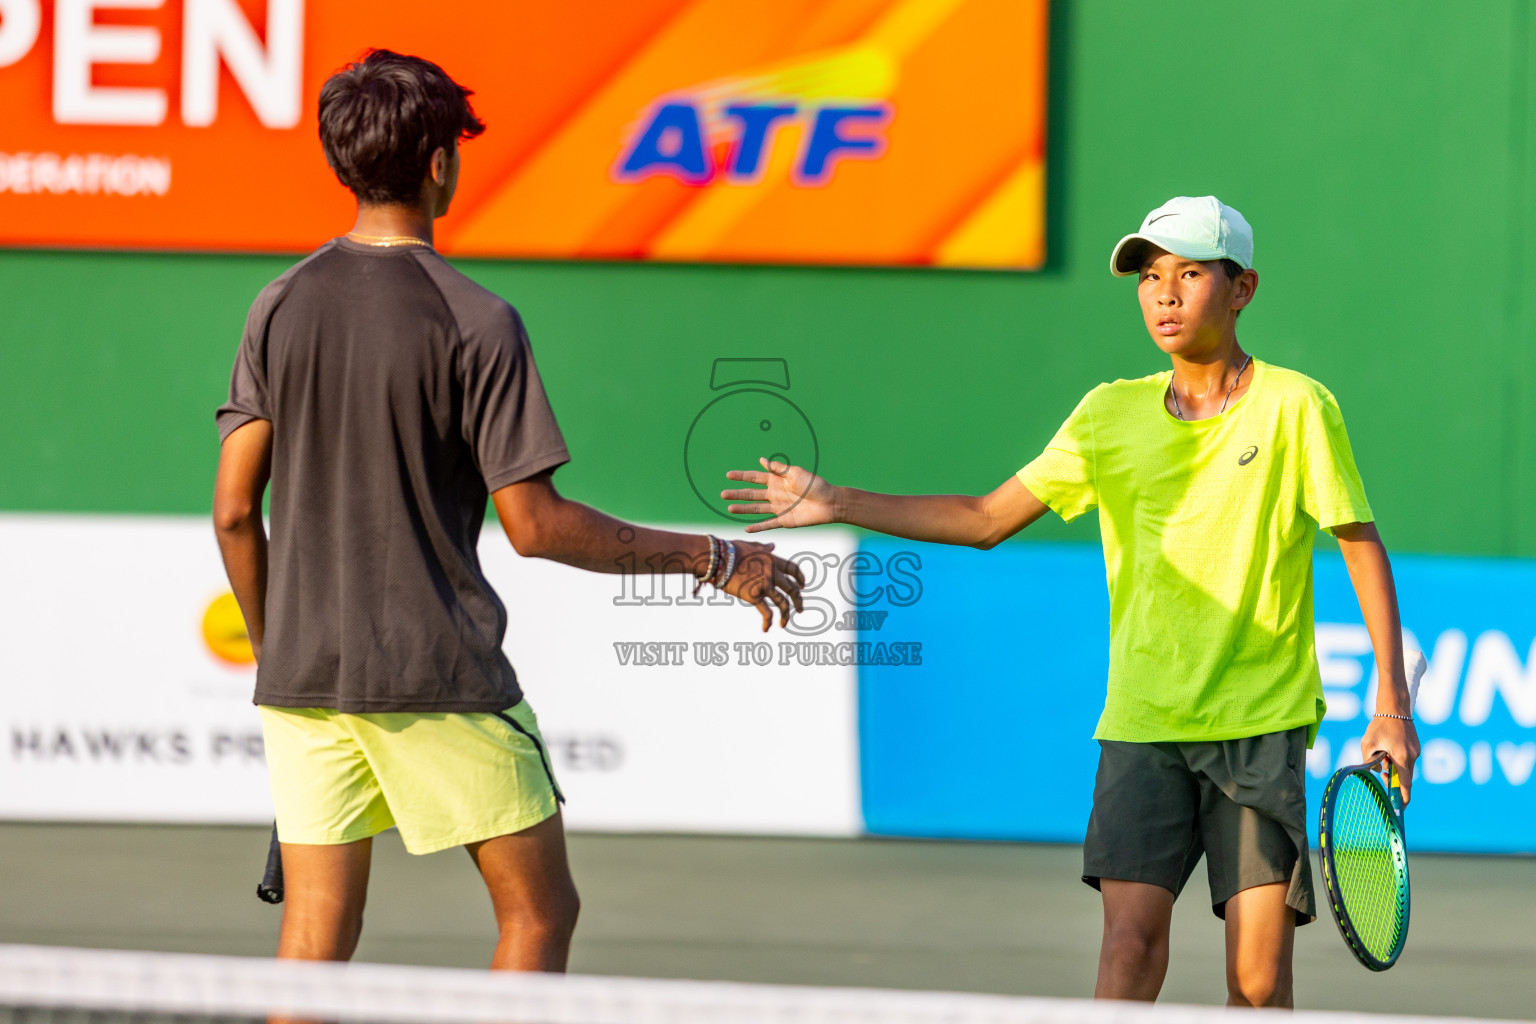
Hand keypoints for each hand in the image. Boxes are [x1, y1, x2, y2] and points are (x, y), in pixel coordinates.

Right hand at [715, 540, 805, 631]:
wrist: (717, 558)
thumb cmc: (729, 550)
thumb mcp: (750, 545)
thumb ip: (763, 548)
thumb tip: (772, 545)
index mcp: (772, 559)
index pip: (793, 569)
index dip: (800, 578)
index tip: (803, 586)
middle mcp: (772, 572)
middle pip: (793, 589)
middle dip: (798, 600)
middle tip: (800, 609)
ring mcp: (765, 585)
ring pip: (783, 604)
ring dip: (786, 615)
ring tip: (784, 624)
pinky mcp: (754, 596)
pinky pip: (766, 613)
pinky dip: (768, 622)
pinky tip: (766, 629)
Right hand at [721, 458, 837, 532]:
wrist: (830, 503)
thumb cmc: (815, 484)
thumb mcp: (795, 472)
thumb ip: (778, 468)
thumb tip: (761, 460)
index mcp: (777, 480)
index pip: (755, 477)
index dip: (742, 476)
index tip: (728, 475)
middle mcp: (775, 494)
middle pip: (751, 494)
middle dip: (737, 494)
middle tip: (722, 494)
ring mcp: (778, 508)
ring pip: (756, 509)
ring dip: (743, 509)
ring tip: (729, 509)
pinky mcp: (784, 521)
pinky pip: (768, 524)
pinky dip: (757, 527)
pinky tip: (746, 529)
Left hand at [1361, 716, 1419, 803]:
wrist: (1394, 707)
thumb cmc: (1379, 725)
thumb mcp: (1368, 745)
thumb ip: (1370, 762)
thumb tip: (1379, 773)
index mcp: (1402, 757)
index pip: (1405, 785)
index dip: (1402, 798)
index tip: (1399, 809)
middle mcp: (1413, 756)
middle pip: (1405, 778)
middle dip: (1394, 780)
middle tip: (1383, 775)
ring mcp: (1416, 751)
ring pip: (1405, 769)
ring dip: (1394, 769)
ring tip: (1382, 756)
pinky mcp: (1415, 747)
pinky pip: (1406, 760)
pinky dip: (1397, 761)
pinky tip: (1388, 750)